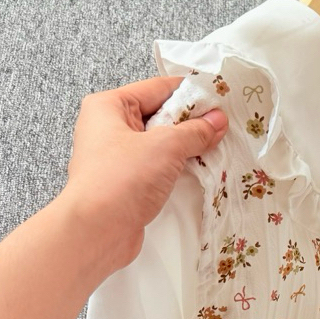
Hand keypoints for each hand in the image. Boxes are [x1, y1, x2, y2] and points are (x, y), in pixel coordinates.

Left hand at [58, 75, 227, 276]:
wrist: (97, 230)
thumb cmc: (121, 179)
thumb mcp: (165, 146)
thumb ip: (195, 131)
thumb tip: (217, 120)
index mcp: (108, 106)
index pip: (157, 88)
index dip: (190, 93)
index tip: (219, 100)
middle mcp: (108, 127)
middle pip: (159, 115)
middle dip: (191, 121)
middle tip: (223, 126)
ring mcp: (116, 156)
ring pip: (159, 142)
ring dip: (186, 146)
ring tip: (216, 147)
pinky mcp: (125, 182)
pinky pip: (156, 165)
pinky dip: (177, 166)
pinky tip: (198, 169)